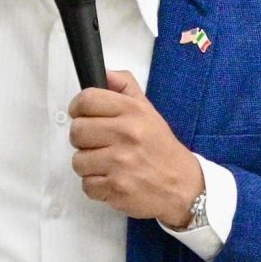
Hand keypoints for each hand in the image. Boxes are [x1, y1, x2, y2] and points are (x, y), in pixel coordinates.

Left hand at [69, 71, 202, 226]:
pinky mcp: (116, 188)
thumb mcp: (149, 112)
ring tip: (109, 166)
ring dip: (90, 166)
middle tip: (100, 145)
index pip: (86, 100)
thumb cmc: (162, 150)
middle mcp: (126, 134)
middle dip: (83, 140)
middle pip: (76, 131)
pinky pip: (86, 185)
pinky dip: (97, 187)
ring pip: (78, 161)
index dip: (79, 109)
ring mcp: (120, 162)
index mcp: (133, 112)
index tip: (84, 116)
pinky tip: (113, 181)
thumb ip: (126, 88)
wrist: (184, 187)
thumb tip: (105, 74)